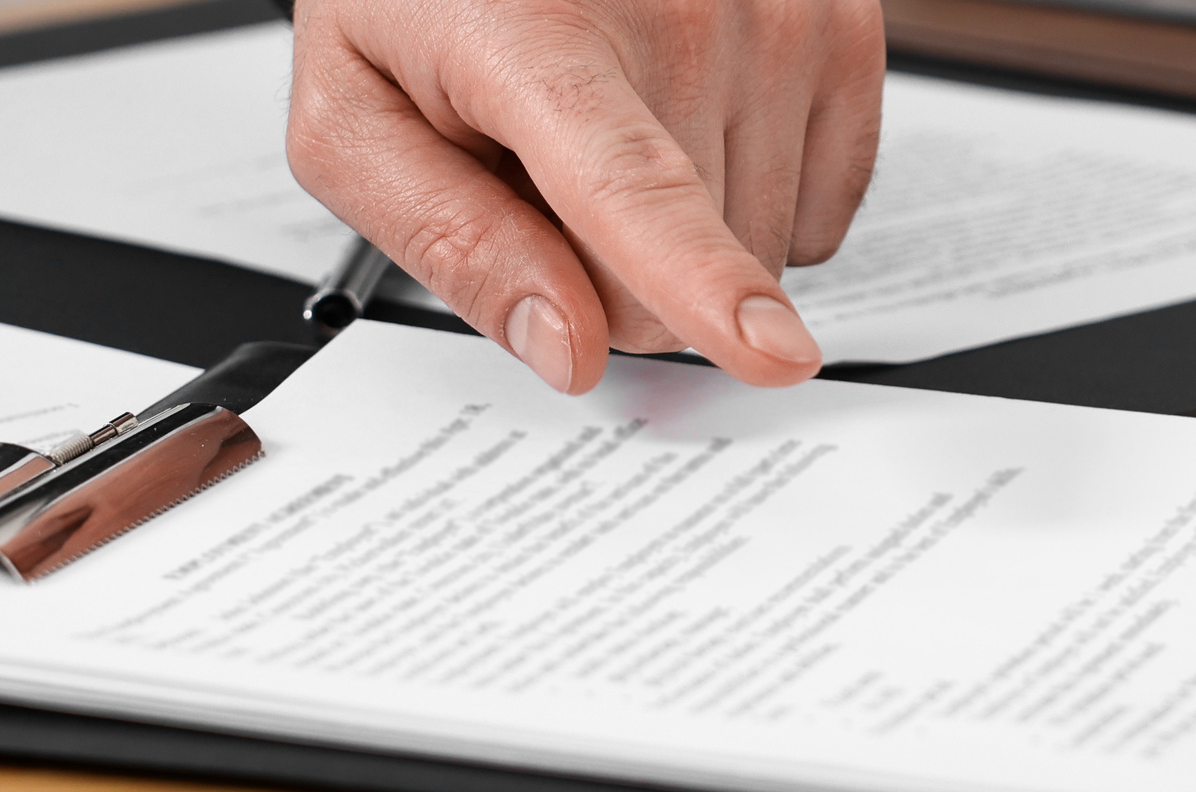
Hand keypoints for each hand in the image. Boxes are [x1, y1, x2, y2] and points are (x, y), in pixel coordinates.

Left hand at [284, 0, 883, 392]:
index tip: (772, 353)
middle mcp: (683, 10)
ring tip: (614, 124)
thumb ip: (451, 243)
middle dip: (601, 273)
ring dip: (684, 232)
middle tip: (540, 174)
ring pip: (759, 252)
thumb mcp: (357, 114)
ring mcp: (775, 14)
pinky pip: (824, 211)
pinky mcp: (838, 28)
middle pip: (671, 274)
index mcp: (539, 34)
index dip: (703, 284)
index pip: (633, 187)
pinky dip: (757, 198)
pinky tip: (693, 124)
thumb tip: (566, 349)